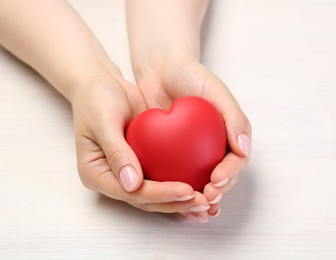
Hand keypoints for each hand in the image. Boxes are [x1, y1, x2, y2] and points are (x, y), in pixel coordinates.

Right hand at [71, 75, 209, 214]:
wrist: (104, 85)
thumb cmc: (97, 99)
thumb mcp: (103, 121)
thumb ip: (116, 152)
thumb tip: (132, 185)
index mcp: (96, 174)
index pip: (131, 193)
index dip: (160, 195)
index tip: (186, 190)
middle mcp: (113, 179)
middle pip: (145, 199)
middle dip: (175, 203)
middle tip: (203, 202)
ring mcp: (128, 173)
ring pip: (156, 194)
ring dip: (180, 199)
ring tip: (206, 201)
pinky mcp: (142, 163)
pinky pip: (161, 177)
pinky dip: (179, 181)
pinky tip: (201, 184)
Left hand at [137, 59, 251, 219]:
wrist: (162, 70)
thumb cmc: (191, 76)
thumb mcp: (215, 90)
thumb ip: (233, 117)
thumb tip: (245, 149)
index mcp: (231, 134)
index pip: (237, 161)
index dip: (230, 175)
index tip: (217, 182)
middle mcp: (216, 147)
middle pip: (222, 177)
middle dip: (217, 192)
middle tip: (206, 200)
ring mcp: (195, 153)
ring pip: (202, 182)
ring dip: (200, 200)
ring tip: (195, 212)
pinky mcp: (174, 155)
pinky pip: (178, 176)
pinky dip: (178, 191)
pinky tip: (173, 203)